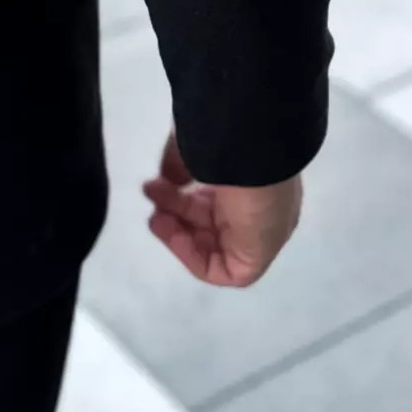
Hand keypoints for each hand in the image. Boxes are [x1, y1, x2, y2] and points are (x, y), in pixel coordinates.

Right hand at [142, 131, 302, 287]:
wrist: (253, 146)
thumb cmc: (227, 141)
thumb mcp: (194, 149)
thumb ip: (178, 167)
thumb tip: (167, 181)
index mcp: (253, 179)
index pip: (216, 197)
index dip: (185, 194)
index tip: (161, 181)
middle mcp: (260, 207)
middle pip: (210, 220)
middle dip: (175, 209)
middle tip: (150, 193)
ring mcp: (261, 234)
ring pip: (212, 243)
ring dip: (177, 232)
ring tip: (153, 215)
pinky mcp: (257, 258)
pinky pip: (221, 269)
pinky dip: (192, 257)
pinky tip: (171, 235)